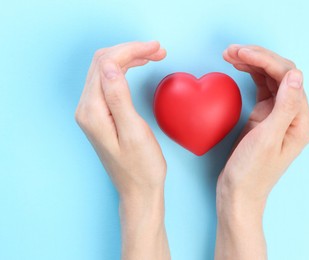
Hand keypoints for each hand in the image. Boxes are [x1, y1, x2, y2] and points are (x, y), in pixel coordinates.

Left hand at [75, 41, 169, 259]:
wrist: (138, 190)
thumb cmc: (141, 167)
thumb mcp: (134, 131)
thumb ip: (119, 97)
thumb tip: (110, 64)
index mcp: (93, 111)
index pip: (106, 64)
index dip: (130, 50)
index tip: (156, 48)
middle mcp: (86, 109)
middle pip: (102, 63)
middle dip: (130, 50)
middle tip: (158, 49)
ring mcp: (92, 112)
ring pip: (105, 70)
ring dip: (128, 58)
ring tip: (153, 54)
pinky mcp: (100, 115)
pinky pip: (108, 82)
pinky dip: (124, 70)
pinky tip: (138, 68)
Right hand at [215, 45, 308, 259]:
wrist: (238, 193)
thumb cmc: (251, 173)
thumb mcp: (266, 140)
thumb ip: (284, 107)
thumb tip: (295, 75)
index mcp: (300, 121)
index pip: (287, 78)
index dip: (265, 60)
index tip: (240, 54)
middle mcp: (294, 115)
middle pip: (280, 74)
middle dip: (257, 57)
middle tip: (232, 51)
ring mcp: (279, 115)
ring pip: (270, 78)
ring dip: (252, 63)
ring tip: (230, 55)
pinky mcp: (265, 117)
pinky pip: (261, 88)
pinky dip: (250, 75)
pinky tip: (238, 67)